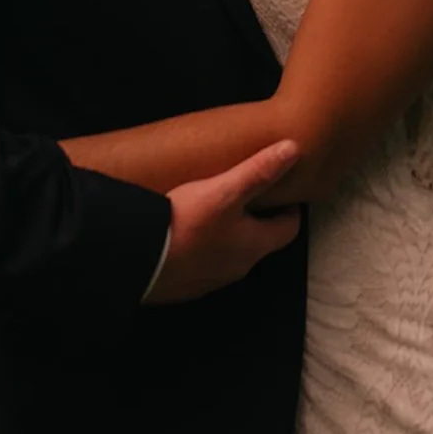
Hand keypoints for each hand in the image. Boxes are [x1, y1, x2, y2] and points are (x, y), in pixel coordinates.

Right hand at [144, 140, 301, 304]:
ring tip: (216, 209)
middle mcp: (238, 267)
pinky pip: (203, 265)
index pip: (289, 229)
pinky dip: (203, 249)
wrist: (139, 261)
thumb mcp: (224, 191)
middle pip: (259, 241)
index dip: (290, 209)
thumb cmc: (187, 224)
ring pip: (231, 254)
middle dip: (258, 219)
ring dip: (229, 235)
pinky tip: (187, 233)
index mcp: (254, 246)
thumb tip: (293, 149)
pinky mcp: (186, 285)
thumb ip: (258, 171)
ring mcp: (211, 280)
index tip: (283, 191)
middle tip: (248, 194)